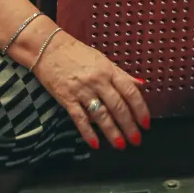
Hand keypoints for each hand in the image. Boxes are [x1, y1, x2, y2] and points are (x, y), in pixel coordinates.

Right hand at [29, 30, 149, 150]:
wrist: (47, 48)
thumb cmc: (77, 53)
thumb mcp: (103, 60)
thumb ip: (122, 74)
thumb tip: (142, 85)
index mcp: (108, 71)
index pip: (130, 92)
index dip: (140, 109)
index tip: (146, 123)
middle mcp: (97, 81)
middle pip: (118, 107)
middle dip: (129, 126)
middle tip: (136, 140)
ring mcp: (82, 90)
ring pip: (101, 115)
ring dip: (112, 132)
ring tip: (120, 145)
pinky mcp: (66, 98)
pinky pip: (80, 118)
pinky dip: (87, 132)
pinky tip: (95, 144)